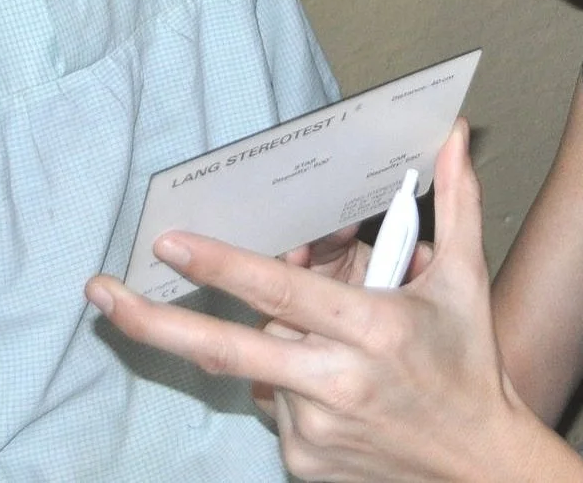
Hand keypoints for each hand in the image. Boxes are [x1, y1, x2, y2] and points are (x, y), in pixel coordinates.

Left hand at [86, 122, 577, 481]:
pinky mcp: (303, 463)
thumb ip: (458, 201)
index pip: (280, 292)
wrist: (481, 470)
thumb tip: (452, 133)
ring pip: (258, 370)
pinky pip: (274, 409)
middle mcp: (336, 383)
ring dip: (276, 349)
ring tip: (342, 354)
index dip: (221, 266)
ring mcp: (314, 430)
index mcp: (374, 330)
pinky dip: (290, 387)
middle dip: (151, 321)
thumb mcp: (466, 280)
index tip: (170, 242)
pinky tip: (337, 390)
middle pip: (224, 348)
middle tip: (101, 294)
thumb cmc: (470, 366)